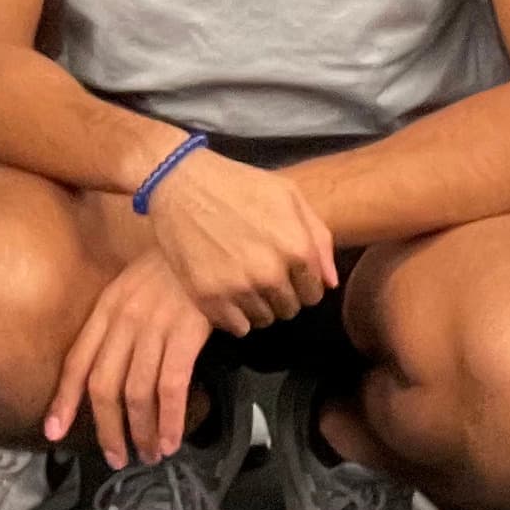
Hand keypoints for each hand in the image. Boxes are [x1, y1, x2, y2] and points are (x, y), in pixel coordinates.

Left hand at [46, 254, 214, 468]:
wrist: (215, 242)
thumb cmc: (176, 270)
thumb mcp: (135, 287)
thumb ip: (118, 324)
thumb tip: (112, 370)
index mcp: (107, 307)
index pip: (77, 361)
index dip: (63, 400)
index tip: (53, 431)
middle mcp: (124, 318)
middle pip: (103, 386)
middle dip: (107, 429)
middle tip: (115, 457)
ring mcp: (154, 325)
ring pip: (136, 393)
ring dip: (141, 432)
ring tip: (147, 453)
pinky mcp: (185, 333)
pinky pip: (170, 388)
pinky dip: (168, 421)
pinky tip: (170, 440)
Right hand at [142, 148, 334, 333]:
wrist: (180, 182)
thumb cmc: (238, 184)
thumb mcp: (288, 196)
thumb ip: (318, 237)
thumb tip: (330, 282)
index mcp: (296, 248)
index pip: (314, 293)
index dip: (302, 283)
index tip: (286, 272)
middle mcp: (270, 274)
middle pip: (289, 310)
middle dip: (281, 295)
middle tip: (261, 273)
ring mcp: (238, 288)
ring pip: (263, 320)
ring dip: (258, 306)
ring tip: (243, 280)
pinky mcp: (208, 298)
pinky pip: (236, 327)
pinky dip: (234, 315)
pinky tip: (227, 291)